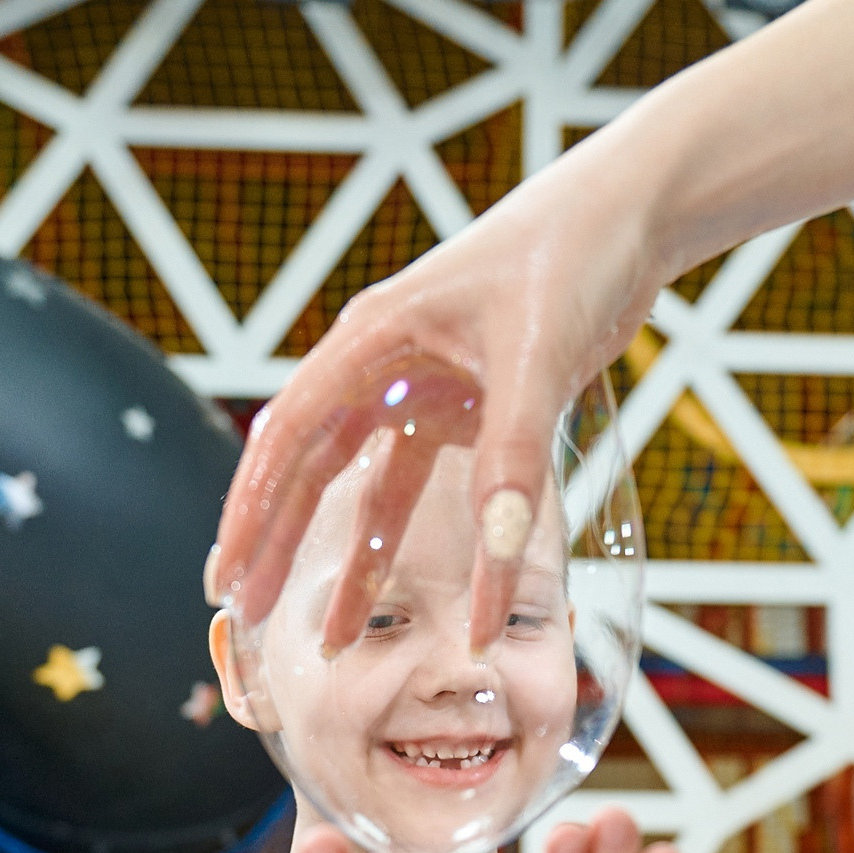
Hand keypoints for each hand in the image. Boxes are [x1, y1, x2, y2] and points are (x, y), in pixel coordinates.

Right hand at [207, 148, 665, 653]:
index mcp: (372, 340)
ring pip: (369, 487)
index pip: (289, 435)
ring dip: (351, 557)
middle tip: (244, 615)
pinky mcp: (473, 406)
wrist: (628, 218)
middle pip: (313, 468)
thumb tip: (500, 547)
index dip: (252, 509)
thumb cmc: (569, 257)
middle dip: (277, 543)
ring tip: (329, 634)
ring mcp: (427, 388)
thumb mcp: (535, 356)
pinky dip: (433, 540)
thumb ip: (512, 454)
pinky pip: (435, 485)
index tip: (225, 572)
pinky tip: (432, 597)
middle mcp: (385, 365)